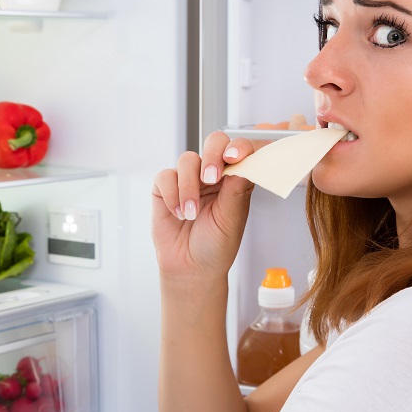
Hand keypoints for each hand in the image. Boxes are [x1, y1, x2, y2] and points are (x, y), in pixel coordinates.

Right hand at [152, 132, 256, 279]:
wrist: (191, 268)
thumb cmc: (216, 246)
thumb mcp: (232, 220)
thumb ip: (237, 190)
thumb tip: (245, 162)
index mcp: (235, 179)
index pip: (241, 151)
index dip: (239, 147)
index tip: (235, 157)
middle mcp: (213, 175)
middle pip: (214, 143)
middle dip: (212, 155)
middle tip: (210, 178)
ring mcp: (189, 179)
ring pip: (188, 159)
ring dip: (189, 186)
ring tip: (191, 213)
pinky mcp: (166, 187)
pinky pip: (166, 176)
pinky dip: (172, 194)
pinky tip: (178, 213)